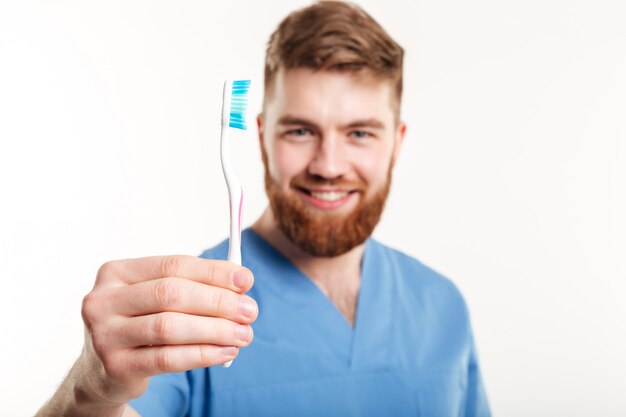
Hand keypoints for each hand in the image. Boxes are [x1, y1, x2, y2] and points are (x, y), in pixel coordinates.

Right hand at [78, 255, 256, 403]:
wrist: (104, 370)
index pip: (173, 265)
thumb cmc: (142, 323)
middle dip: (218, 302)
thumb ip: (195, 286)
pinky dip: (202, 355)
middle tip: (250, 311)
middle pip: (170, 294)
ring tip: (244, 334)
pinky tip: (226, 353)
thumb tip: (242, 281)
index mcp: (116, 272)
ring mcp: (104, 334)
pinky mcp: (114, 367)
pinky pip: (167, 359)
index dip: (213, 272)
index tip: (246, 280)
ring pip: (169, 327)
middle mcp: (103, 300)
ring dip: (215, 330)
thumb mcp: (159, 298)